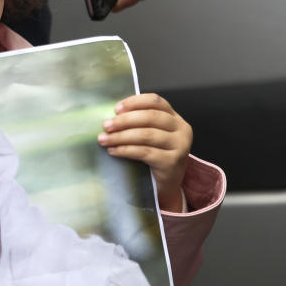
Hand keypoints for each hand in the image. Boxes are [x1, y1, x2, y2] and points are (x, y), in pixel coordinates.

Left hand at [97, 93, 190, 212]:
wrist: (167, 184)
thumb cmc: (155, 156)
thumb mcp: (151, 135)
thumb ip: (139, 122)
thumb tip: (111, 115)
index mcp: (175, 118)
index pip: (156, 101)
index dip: (135, 102)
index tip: (116, 109)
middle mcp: (181, 129)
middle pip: (150, 117)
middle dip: (124, 120)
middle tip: (106, 126)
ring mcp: (180, 145)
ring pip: (146, 135)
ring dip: (121, 136)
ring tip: (104, 139)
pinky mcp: (172, 162)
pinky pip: (145, 152)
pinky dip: (125, 150)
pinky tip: (113, 151)